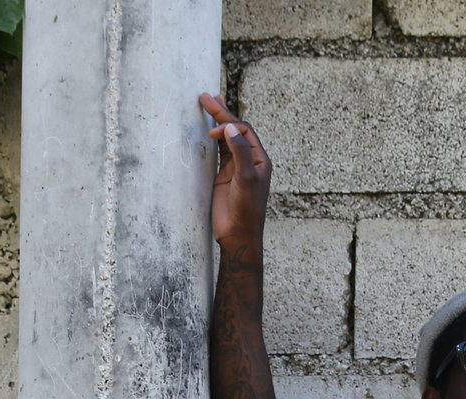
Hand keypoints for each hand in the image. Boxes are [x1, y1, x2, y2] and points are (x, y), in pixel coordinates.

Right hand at [198, 93, 270, 254]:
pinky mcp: (223, 177)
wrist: (238, 235)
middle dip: (221, 113)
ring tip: (208, 104)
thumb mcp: (245, 179)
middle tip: (206, 96)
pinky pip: (218, 153)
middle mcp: (249, 160)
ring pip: (225, 139)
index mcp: (259, 159)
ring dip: (217, 123)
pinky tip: (206, 130)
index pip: (244, 131)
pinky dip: (212, 140)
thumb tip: (230, 128)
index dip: (228, 125)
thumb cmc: (246, 210)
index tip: (212, 131)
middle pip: (235, 130)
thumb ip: (239, 152)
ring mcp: (235, 168)